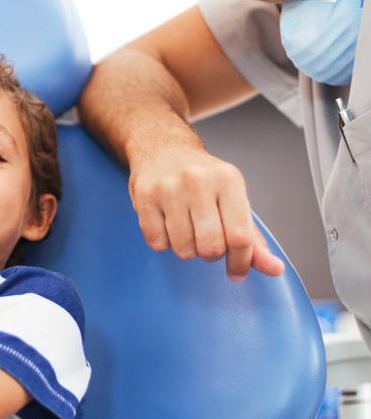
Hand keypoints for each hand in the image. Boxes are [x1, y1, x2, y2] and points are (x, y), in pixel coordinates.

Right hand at [128, 146, 284, 280]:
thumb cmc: (202, 178)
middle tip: (207, 239)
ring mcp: (168, 188)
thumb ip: (252, 237)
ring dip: (186, 249)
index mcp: (228, 180)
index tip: (236, 270)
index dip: (241, 262)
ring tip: (186, 228)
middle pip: (211, 247)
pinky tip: (167, 224)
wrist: (163, 147)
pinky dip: (164, 242)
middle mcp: (198, 181)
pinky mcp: (144, 196)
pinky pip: (157, 243)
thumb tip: (273, 268)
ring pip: (183, 249)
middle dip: (210, 254)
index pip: (240, 236)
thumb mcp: (233, 199)